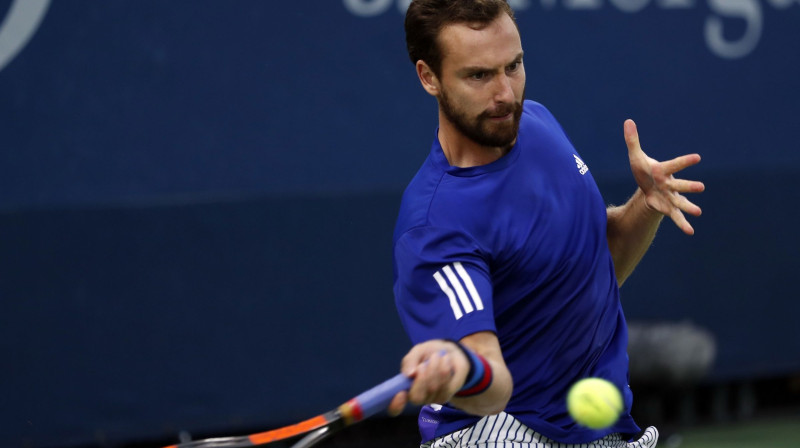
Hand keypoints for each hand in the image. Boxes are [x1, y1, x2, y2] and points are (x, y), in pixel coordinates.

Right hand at [387, 340, 467, 415]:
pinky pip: (445, 387)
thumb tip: (409, 374)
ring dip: (434, 369)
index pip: (395, 407)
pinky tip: (445, 361)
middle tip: (423, 365)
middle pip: (416, 398)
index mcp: (403, 388)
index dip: (395, 405)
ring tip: (436, 356)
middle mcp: (416, 397)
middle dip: (421, 379)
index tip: (400, 394)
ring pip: (432, 389)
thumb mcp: (417, 352)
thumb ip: (410, 361)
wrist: (448, 353)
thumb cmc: (428, 354)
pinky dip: (445, 371)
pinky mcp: (445, 396)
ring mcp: (431, 399)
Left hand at [625, 119, 704, 234]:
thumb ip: (633, 140)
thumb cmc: (644, 171)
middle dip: (689, 186)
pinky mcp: (667, 208)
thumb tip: (628, 121)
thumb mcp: (636, 157)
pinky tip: (690, 232)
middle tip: (702, 187)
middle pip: (680, 185)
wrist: (647, 187)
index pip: (674, 165)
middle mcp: (670, 184)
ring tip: (698, 212)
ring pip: (680, 202)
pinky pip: (675, 217)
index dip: (684, 161)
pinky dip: (682, 224)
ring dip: (689, 207)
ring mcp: (670, 197)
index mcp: (663, 171)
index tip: (698, 158)